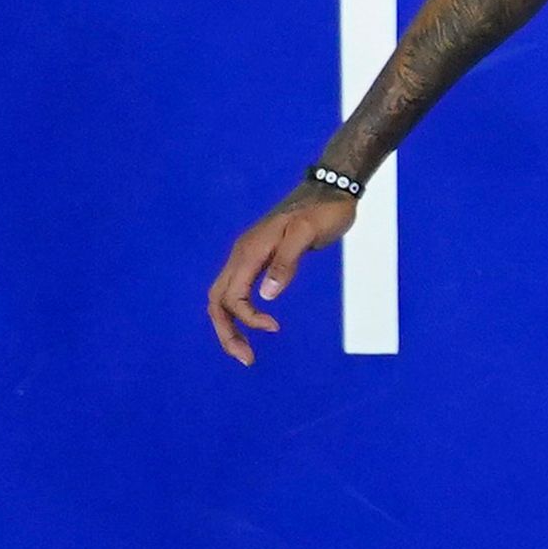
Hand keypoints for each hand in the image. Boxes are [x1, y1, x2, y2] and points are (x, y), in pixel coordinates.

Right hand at [205, 184, 354, 364]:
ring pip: (223, 296)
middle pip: (217, 301)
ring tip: (246, 351)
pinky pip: (237, 289)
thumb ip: (286, 262)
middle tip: (247, 359)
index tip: (275, 328)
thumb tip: (267, 295)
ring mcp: (247, 255)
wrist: (330, 189)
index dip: (248, 318)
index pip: (232, 296)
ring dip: (230, 325)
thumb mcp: (308, 234)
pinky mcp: (258, 257)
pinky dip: (239, 311)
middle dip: (227, 332)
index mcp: (249, 251)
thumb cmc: (323, 211)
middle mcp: (241, 255)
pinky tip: (253, 323)